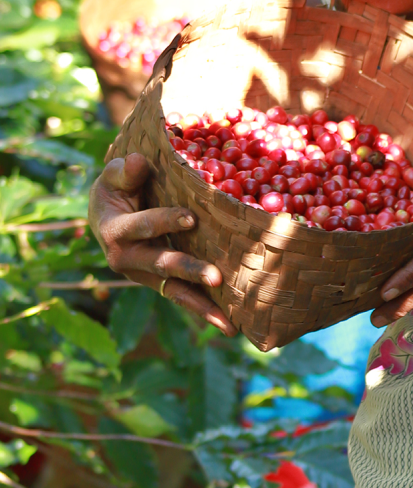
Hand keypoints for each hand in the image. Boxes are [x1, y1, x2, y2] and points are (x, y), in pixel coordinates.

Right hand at [89, 153, 234, 334]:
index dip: (165, 221)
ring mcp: (146, 276)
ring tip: (229, 323)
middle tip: (215, 277)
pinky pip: (184, 298)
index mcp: (115, 231)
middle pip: (162, 264)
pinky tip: (231, 325)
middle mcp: (128, 259)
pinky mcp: (161, 284)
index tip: (191, 218)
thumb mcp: (114, 177)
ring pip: (175, 291)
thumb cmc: (117, 189)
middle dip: (189, 271)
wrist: (107, 215)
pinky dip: (205, 312)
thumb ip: (124, 171)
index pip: (142, 225)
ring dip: (202, 306)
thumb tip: (139, 162)